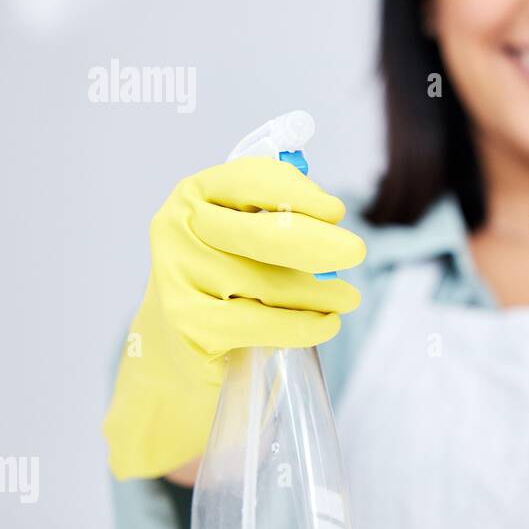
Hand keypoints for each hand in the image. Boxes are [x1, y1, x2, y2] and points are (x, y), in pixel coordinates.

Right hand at [104, 157, 365, 479]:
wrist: (172, 347)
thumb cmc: (223, 280)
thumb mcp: (243, 238)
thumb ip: (280, 215)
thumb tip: (331, 218)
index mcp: (194, 193)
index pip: (252, 181)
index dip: (300, 194)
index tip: (335, 211)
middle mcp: (179, 229)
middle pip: (263, 233)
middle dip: (318, 243)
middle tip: (356, 252)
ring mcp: (179, 278)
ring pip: (271, 284)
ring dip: (322, 293)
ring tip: (347, 298)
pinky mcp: (190, 324)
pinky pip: (265, 323)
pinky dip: (305, 325)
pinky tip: (327, 323)